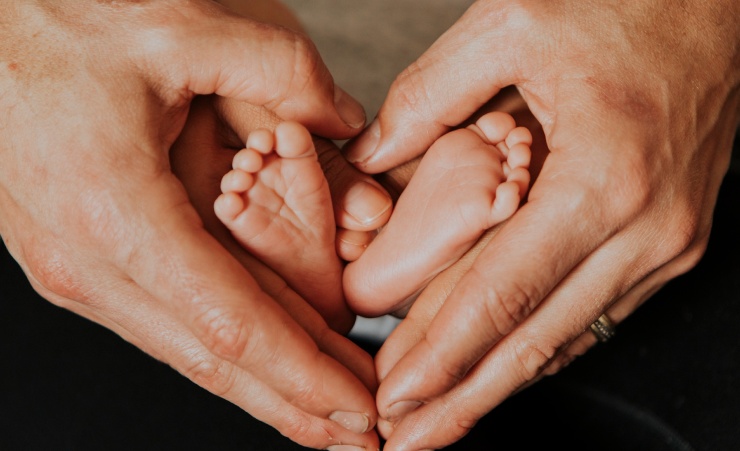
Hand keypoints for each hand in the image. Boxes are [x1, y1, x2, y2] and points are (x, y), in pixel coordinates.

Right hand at [0, 1, 377, 448]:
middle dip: (295, 403)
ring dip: (264, 384)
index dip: (304, 374)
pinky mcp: (80, 258)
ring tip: (326, 409)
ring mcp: (77, 268)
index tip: (358, 407)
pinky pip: (166, 319)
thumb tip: (343, 120)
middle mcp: (88, 260)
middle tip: (360, 434)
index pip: (233, 325)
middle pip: (213, 359)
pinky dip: (225, 347)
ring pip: (188, 349)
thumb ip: (282, 73)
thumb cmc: (58, 21)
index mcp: (116, 213)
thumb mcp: (183, 30)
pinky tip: (264, 355)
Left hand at [344, 1, 739, 448]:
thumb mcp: (509, 24)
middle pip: (535, 340)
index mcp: (604, 180)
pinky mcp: (666, 244)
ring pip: (565, 337)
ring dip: (498, 383)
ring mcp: (665, 245)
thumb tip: (372, 156)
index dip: (443, 353)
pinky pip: (591, 313)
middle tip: (407, 441)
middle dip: (465, 399)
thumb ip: (428, 95)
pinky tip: (498, 369)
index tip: (397, 397)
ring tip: (441, 420)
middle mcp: (645, 230)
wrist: (713, 4)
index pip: (502, 292)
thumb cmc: (626, 6)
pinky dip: (538, 345)